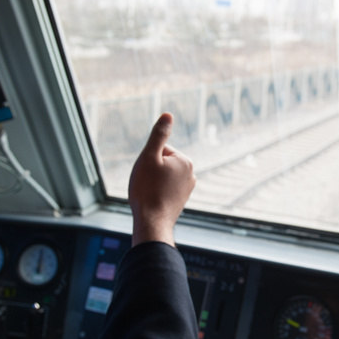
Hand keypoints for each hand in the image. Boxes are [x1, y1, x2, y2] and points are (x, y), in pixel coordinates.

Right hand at [128, 113, 195, 246]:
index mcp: (185, 161)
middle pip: (162, 163)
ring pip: (162, 177)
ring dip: (153, 182)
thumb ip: (159, 135)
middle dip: (152, 170)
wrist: (151, 222)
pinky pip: (165, 189)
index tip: (147, 174)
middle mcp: (191, 174)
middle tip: (146, 185)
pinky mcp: (181, 200)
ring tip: (150, 194)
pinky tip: (154, 201)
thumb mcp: (149, 157)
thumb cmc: (147, 190)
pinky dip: (157, 192)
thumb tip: (168, 115)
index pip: (159, 150)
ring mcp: (187, 188)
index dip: (148, 160)